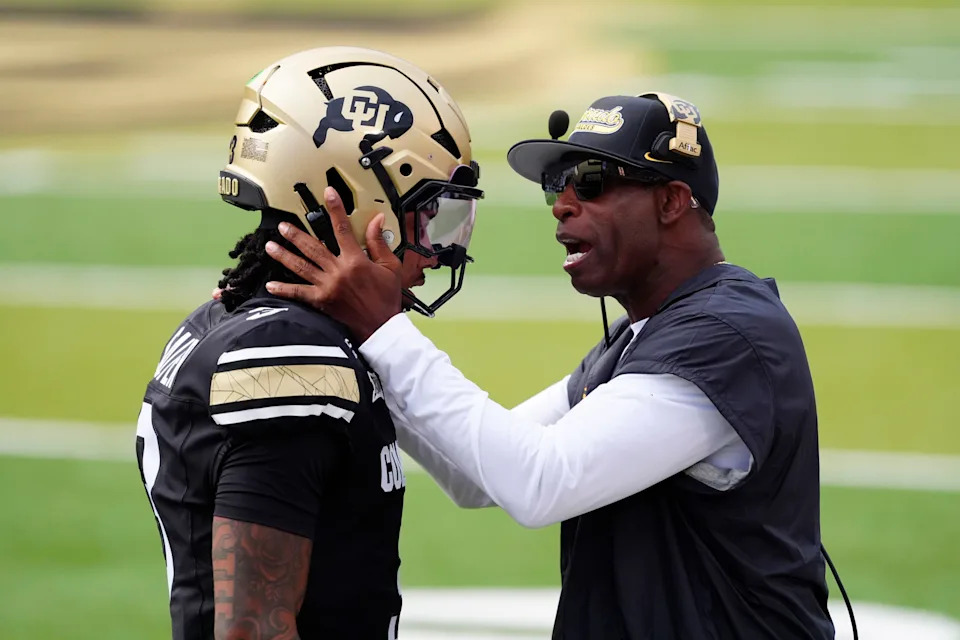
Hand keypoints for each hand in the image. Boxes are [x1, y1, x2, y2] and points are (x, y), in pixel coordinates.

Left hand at [264, 187, 402, 342]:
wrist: (381, 328)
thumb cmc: (387, 300)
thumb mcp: (391, 268)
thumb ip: (379, 243)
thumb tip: (377, 221)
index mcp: (356, 261)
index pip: (343, 228)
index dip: (335, 209)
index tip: (328, 194)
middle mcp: (338, 271)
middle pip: (313, 247)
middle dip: (296, 234)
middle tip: (283, 225)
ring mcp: (327, 287)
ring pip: (301, 266)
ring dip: (284, 255)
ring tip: (271, 245)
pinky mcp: (321, 301)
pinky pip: (299, 293)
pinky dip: (284, 289)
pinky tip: (271, 284)